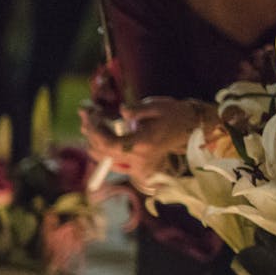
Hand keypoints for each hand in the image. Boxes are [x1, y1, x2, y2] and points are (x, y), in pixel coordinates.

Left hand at [79, 96, 195, 181]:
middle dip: (91, 134)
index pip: (110, 144)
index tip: (91, 116)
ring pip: (105, 159)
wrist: (189, 129)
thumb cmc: (172, 114)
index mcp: (144, 143)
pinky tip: (99, 138)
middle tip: (87, 116)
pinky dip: (103, 152)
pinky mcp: (138, 168)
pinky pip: (113, 164)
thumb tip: (121, 111)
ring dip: (94, 143)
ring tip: (90, 124)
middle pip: (104, 152)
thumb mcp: (156, 106)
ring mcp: (139, 166)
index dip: (95, 131)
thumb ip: (136, 110)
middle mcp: (140, 158)